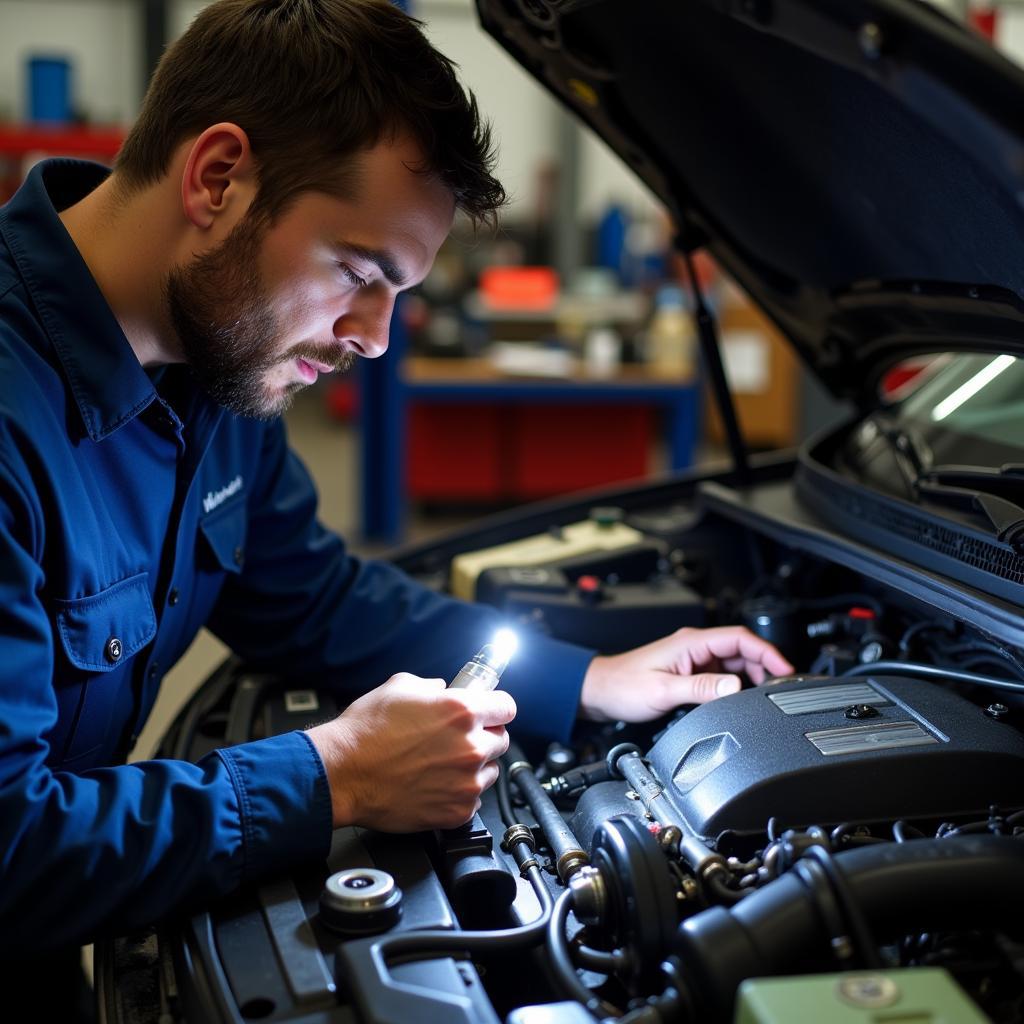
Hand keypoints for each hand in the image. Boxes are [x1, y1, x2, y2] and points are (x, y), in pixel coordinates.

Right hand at [306, 673, 515, 830]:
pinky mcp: (456, 812)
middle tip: (457, 739)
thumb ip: (433, 686)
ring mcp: (466, 783)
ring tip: (442, 764)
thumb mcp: (400, 687)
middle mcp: (470, 747)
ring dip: (473, 767)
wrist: (342, 775)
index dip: (496, 708)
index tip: (491, 712)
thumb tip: (443, 689)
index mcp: (461, 711)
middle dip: (483, 736)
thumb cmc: (365, 733)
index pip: (507, 706)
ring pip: (490, 771)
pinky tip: (435, 784)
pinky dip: (458, 793)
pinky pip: (473, 800)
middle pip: (501, 739)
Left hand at [578, 626, 793, 722]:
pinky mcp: (690, 672)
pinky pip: (722, 674)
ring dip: (751, 676)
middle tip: (779, 689)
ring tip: (764, 697)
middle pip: (742, 649)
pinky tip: (741, 700)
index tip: (785, 669)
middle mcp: (694, 647)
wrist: (600, 692)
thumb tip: (735, 686)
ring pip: (734, 662)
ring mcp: (693, 659)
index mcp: (691, 642)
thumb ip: (701, 689)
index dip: (767, 651)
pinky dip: (737, 684)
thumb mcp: (664, 691)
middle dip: (764, 666)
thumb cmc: (623, 687)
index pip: (739, 637)